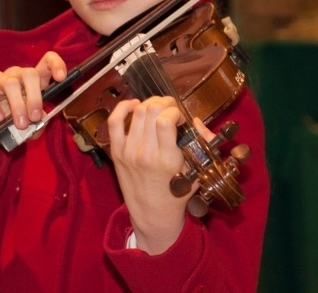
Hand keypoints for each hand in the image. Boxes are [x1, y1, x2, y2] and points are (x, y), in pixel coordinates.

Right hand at [0, 52, 65, 178]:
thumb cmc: (8, 125)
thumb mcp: (27, 128)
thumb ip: (38, 124)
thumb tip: (43, 120)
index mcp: (31, 82)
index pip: (46, 63)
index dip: (56, 65)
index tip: (62, 78)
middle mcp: (15, 76)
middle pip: (29, 73)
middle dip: (35, 97)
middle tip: (34, 117)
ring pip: (10, 83)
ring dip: (17, 105)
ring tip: (20, 124)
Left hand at [107, 96, 213, 254]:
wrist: (152, 214)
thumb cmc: (176, 194)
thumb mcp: (196, 171)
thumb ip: (202, 144)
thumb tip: (196, 121)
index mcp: (167, 159)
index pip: (165, 121)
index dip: (175, 111)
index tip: (181, 118)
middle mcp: (145, 153)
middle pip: (151, 111)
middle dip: (165, 103)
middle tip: (171, 110)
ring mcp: (128, 152)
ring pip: (137, 112)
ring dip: (150, 104)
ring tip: (159, 108)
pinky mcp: (117, 152)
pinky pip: (115, 122)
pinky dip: (124, 108)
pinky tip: (135, 105)